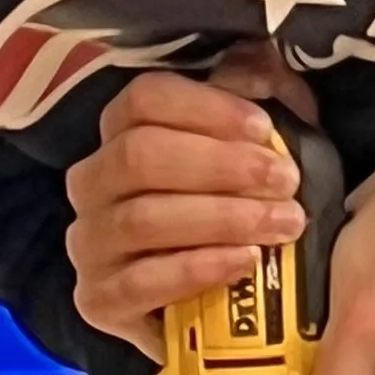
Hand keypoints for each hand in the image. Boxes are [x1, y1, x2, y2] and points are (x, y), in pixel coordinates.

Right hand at [63, 47, 318, 363]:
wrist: (220, 307)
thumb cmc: (237, 212)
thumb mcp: (256, 147)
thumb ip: (260, 97)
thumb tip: (262, 66)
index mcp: (122, 133)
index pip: (144, 100)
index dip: (207, 108)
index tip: (265, 129)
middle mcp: (93, 183)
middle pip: (139, 156)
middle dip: (221, 167)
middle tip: (285, 182)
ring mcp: (89, 244)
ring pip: (140, 218)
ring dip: (220, 218)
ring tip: (280, 224)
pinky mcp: (96, 301)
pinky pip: (138, 283)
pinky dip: (196, 269)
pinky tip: (243, 262)